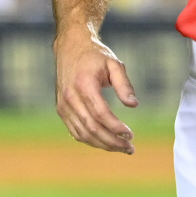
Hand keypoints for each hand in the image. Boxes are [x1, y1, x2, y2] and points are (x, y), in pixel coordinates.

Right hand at [55, 34, 138, 153]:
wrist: (70, 48)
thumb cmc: (95, 56)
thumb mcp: (114, 64)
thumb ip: (124, 84)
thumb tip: (134, 105)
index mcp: (84, 85)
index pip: (100, 113)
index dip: (115, 127)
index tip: (131, 134)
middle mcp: (70, 98)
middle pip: (91, 128)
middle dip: (112, 141)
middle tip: (130, 148)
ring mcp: (63, 106)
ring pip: (83, 134)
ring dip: (103, 144)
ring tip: (122, 148)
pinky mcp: (61, 110)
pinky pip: (75, 131)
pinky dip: (91, 140)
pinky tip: (106, 142)